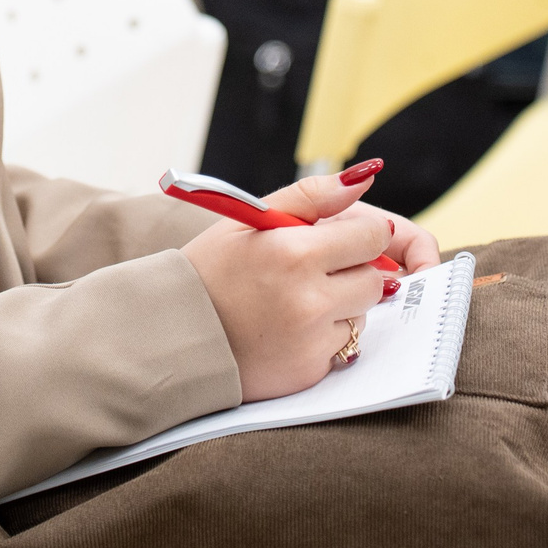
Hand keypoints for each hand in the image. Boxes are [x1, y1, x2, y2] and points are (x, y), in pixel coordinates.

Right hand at [183, 172, 436, 402]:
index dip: (361, 233)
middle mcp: (308, 300)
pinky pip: (342, 346)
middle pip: (374, 278)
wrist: (173, 334)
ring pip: (362, 313)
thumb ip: (312, 196)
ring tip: (294, 300)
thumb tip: (364, 177)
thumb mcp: (251, 219)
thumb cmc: (211, 269)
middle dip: (352, 269)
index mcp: (293, 252)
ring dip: (341, 304)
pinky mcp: (310, 371)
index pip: (374, 235)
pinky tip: (288, 329)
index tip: (343, 236)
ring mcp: (311, 340)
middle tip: (311, 269)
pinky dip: (324, 336)